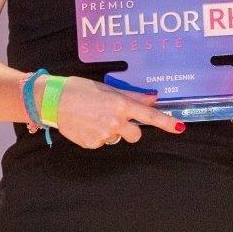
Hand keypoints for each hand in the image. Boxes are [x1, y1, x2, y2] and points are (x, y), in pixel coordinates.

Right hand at [46, 76, 183, 148]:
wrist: (53, 100)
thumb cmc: (80, 89)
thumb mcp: (107, 87)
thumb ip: (131, 95)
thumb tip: (153, 97)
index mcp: (120, 104)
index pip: (149, 116)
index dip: (166, 122)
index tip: (180, 128)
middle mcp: (114, 121)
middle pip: (136, 134)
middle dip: (130, 129)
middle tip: (116, 118)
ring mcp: (102, 135)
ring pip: (117, 138)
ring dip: (112, 131)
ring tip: (95, 117)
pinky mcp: (91, 144)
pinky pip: (101, 142)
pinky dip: (97, 135)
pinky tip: (86, 124)